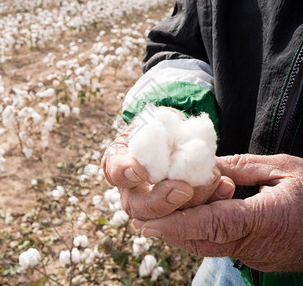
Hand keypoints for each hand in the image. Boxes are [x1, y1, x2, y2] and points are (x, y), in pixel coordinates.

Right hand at [102, 109, 234, 220]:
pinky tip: (226, 187)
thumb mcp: (162, 119)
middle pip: (137, 206)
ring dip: (191, 204)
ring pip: (163, 220)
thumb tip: (176, 132)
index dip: (124, 172)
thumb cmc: (164, 125)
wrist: (179, 138)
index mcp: (121, 162)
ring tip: (216, 182)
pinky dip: (210, 203)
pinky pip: (190, 218)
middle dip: (160, 201)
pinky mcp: (177, 212)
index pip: (114, 170)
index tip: (140, 171)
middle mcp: (132, 189)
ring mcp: (153, 204)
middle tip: (184, 190)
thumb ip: (165, 126)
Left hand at [134, 154, 302, 271]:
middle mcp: (253, 244)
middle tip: (141, 220)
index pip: (211, 224)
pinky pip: (218, 247)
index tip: (148, 223)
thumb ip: (243, 167)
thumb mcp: (285, 169)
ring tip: (155, 220)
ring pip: (206, 247)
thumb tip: (207, 165)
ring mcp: (254, 254)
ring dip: (179, 234)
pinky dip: (197, 235)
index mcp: (263, 219)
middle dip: (168, 231)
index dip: (177, 224)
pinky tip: (184, 222)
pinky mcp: (254, 256)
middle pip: (201, 241)